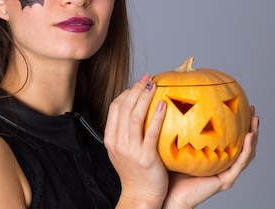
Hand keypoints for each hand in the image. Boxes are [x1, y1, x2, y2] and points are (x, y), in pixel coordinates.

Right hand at [105, 74, 169, 208]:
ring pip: (134, 116)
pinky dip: (156, 116)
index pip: (115, 107)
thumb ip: (127, 132)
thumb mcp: (124, 150)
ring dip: (144, 97)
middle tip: (147, 78)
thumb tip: (139, 110)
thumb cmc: (136, 173)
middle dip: (135, 89)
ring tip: (154, 85)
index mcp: (111, 139)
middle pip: (123, 107)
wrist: (140, 197)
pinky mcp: (145, 157)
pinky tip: (163, 105)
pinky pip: (150, 132)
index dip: (126, 92)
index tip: (138, 84)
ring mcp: (130, 150)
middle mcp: (118, 142)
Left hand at [163, 106, 259, 208]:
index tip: (239, 104)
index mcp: (212, 156)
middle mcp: (221, 165)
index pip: (228, 138)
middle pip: (241, 144)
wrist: (167, 195)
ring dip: (253, 136)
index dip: (236, 123)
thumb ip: (178, 125)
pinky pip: (239, 164)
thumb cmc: (167, 170)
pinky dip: (246, 150)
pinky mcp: (224, 181)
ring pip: (246, 154)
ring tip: (255, 120)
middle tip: (252, 109)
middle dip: (250, 127)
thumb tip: (172, 98)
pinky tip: (248, 136)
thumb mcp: (173, 142)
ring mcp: (224, 173)